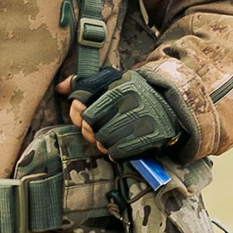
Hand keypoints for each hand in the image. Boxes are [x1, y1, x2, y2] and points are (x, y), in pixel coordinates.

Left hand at [69, 69, 194, 165]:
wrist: (171, 105)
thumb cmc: (135, 92)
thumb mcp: (113, 79)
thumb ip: (86, 82)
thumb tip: (60, 88)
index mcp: (121, 87)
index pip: (87, 111)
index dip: (80, 117)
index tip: (85, 117)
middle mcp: (131, 104)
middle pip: (93, 129)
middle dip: (91, 132)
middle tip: (98, 129)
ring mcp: (142, 122)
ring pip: (104, 142)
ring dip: (103, 142)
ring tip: (108, 136)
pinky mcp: (150, 139)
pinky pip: (119, 152)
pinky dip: (115, 151)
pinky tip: (118, 145)